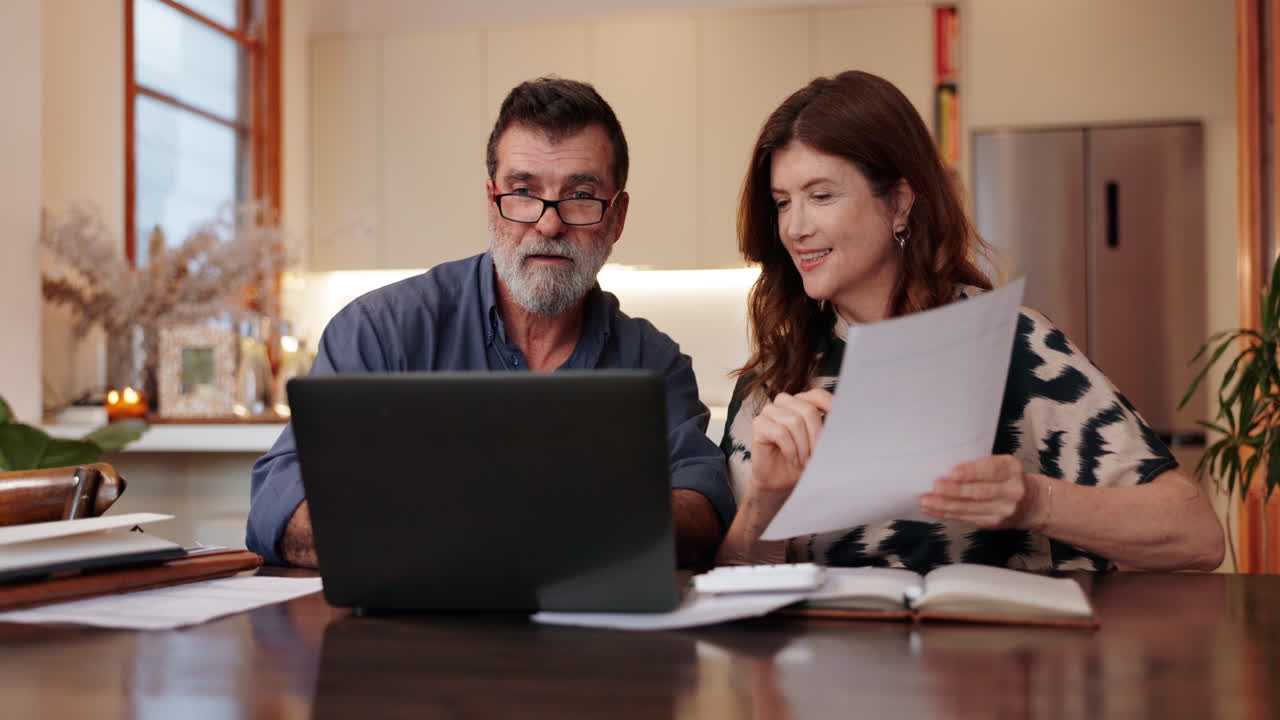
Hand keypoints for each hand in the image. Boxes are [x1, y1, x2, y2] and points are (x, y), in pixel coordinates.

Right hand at [749, 389, 833, 499]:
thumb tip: (843, 422)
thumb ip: (828, 430)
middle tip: (817, 455)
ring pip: (794, 421)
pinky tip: (792, 459)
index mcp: (802, 403)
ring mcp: (770, 411)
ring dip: (802, 446)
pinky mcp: (759, 424)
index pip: (817, 395)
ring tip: (803, 461)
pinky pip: (779, 432)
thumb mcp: (819, 444)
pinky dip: (790, 449)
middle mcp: (786, 403)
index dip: (829, 405)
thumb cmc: (800, 461)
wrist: (781, 481)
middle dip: (816, 436)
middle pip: (807, 409)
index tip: (840, 420)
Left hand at [919, 455, 1042, 529]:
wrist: (1030, 502)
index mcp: (1011, 468)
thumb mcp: (1001, 465)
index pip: (991, 470)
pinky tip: (933, 510)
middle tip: (935, 487)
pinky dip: (947, 514)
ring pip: (971, 508)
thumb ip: (979, 465)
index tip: (953, 472)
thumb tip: (944, 467)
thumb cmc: (1007, 478)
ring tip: (927, 501)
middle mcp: (1011, 490)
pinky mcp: (993, 523)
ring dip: (945, 505)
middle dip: (954, 491)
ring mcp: (1004, 509)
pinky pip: (966, 518)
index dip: (972, 472)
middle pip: (980, 492)